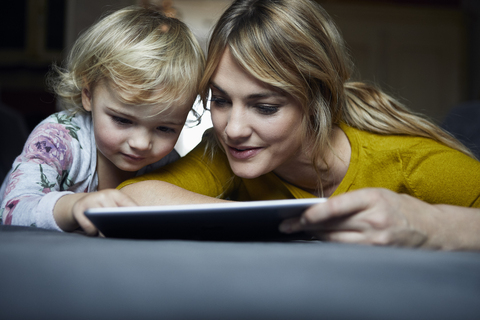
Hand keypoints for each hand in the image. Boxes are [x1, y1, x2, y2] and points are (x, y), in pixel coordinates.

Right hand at [54, 189, 137, 235]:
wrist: (80, 203)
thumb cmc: (103, 207)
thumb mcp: (115, 205)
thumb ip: (126, 211)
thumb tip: (143, 224)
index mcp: (116, 194)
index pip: (129, 205)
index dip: (136, 216)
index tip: (141, 226)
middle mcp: (103, 195)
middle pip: (115, 213)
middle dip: (120, 225)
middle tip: (124, 234)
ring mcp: (90, 200)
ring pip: (101, 220)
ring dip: (105, 230)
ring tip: (108, 234)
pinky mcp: (78, 209)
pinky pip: (89, 226)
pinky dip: (92, 232)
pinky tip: (94, 232)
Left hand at [279, 188, 434, 247]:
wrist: (433, 229)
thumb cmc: (401, 208)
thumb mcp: (377, 195)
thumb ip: (351, 202)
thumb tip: (319, 209)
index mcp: (373, 198)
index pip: (335, 207)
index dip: (313, 213)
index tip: (298, 215)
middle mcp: (374, 219)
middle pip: (331, 225)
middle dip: (305, 226)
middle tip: (286, 225)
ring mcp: (376, 239)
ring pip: (335, 240)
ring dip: (314, 236)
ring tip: (297, 232)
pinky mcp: (377, 253)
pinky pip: (346, 250)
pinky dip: (331, 245)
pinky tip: (318, 241)